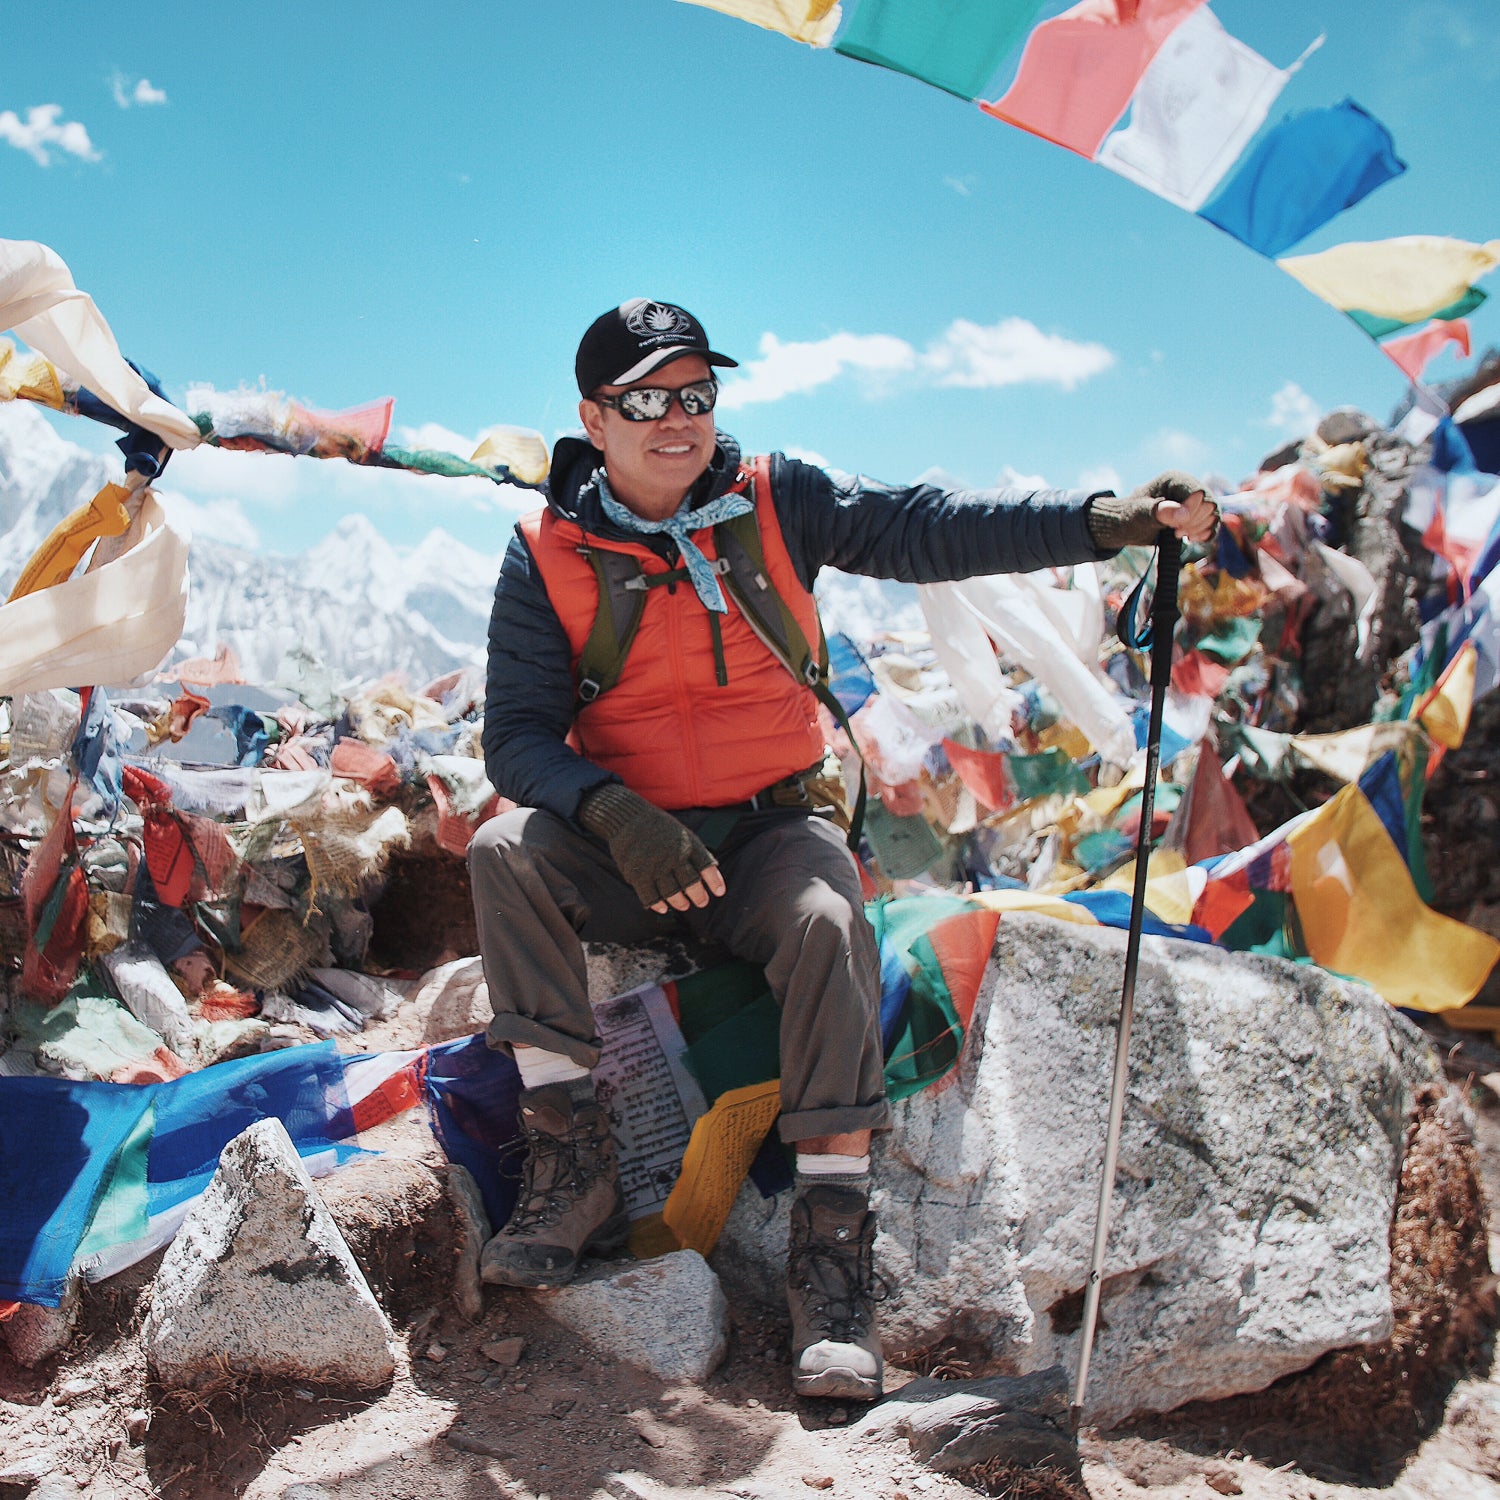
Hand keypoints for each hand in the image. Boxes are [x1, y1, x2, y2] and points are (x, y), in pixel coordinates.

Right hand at [577, 783, 726, 912]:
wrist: (627, 817)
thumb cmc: (657, 826)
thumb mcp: (682, 832)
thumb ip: (695, 851)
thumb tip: (710, 871)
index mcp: (687, 844)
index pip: (706, 866)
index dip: (714, 881)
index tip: (719, 892)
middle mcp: (674, 856)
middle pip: (691, 883)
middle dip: (698, 896)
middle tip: (701, 902)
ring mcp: (656, 866)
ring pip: (673, 893)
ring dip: (680, 902)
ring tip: (684, 905)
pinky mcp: (638, 874)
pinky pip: (651, 896)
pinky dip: (658, 904)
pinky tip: (663, 908)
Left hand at [1087, 471, 1218, 549]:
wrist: (1129, 526)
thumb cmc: (1130, 516)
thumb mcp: (1140, 514)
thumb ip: (1159, 512)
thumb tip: (1182, 514)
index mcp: (1175, 479)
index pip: (1198, 493)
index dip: (1190, 513)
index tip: (1174, 527)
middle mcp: (1189, 486)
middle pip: (1209, 505)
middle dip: (1194, 523)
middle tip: (1174, 532)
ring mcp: (1196, 500)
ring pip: (1213, 514)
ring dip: (1199, 529)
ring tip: (1178, 534)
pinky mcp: (1198, 514)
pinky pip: (1213, 523)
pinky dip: (1206, 534)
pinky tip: (1191, 538)